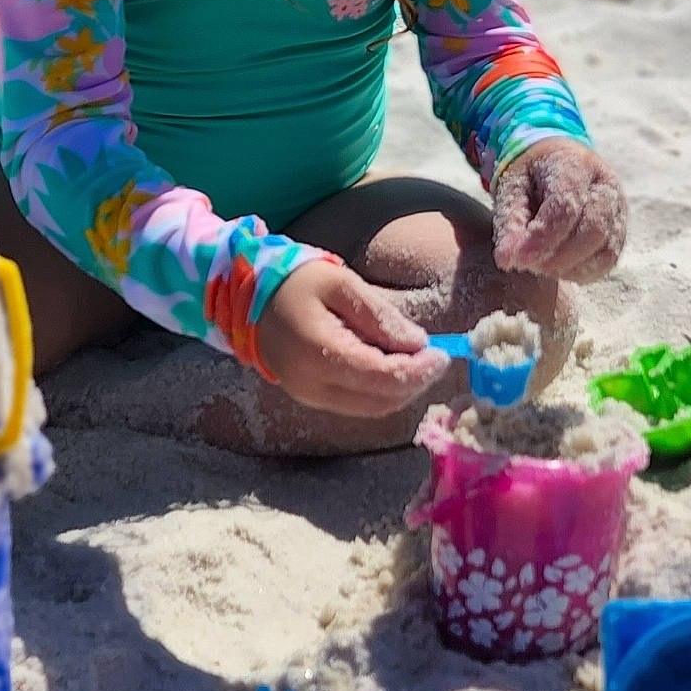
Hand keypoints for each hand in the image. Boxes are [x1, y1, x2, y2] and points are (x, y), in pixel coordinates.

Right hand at [256, 259, 447, 416]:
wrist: (248, 297)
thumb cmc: (296, 281)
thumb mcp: (340, 283)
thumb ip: (378, 315)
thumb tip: (417, 344)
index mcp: (319, 352)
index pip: (381, 376)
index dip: (418, 370)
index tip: (442, 354)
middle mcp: (313, 385)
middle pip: (380, 400)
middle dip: (415, 382)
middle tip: (434, 356)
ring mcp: (310, 396)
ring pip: (371, 408)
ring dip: (401, 389)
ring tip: (416, 359)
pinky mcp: (311, 398)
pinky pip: (356, 405)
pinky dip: (381, 391)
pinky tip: (391, 365)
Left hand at [492, 138, 625, 283]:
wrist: (556, 161)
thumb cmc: (531, 175)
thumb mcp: (512, 187)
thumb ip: (510, 222)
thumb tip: (506, 261)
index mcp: (576, 164)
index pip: (567, 206)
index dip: (543, 238)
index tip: (519, 260)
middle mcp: (606, 185)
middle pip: (593, 230)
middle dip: (558, 257)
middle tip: (528, 264)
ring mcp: (619, 208)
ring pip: (606, 250)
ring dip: (570, 267)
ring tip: (540, 265)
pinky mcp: (621, 229)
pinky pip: (608, 260)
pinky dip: (583, 271)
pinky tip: (558, 267)